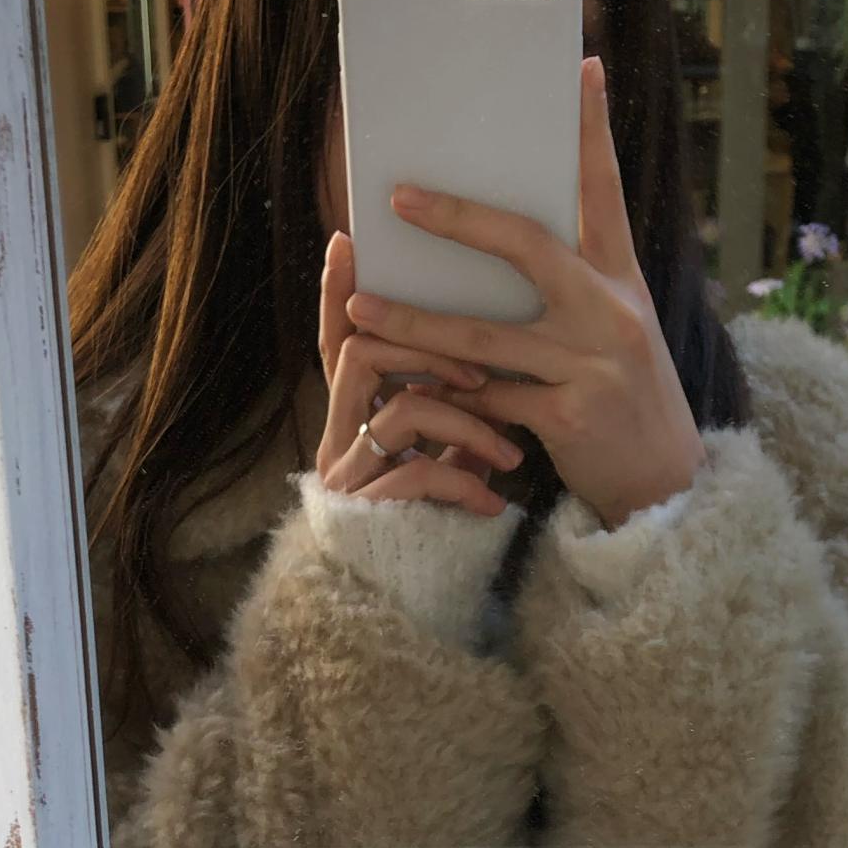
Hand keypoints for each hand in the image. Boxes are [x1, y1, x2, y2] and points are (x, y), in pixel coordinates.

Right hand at [316, 229, 522, 517]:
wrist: (411, 606)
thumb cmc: (437, 517)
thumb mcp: (445, 451)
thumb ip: (452, 399)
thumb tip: (496, 334)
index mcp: (357, 415)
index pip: (343, 337)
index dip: (341, 291)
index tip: (350, 241)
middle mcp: (340, 438)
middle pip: (360, 355)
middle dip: (426, 347)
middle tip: (482, 371)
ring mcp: (348, 478)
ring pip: (399, 413)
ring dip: (464, 425)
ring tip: (507, 455)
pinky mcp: (366, 519)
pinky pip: (414, 477)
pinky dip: (461, 484)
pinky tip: (493, 504)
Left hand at [344, 57, 706, 529]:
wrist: (667, 489)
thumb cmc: (625, 399)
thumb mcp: (616, 331)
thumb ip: (572, 286)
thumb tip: (500, 236)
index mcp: (624, 281)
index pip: (605, 192)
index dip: (592, 131)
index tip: (582, 69)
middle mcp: (613, 312)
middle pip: (529, 246)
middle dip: (459, 219)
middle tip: (399, 198)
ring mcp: (592, 365)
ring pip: (482, 336)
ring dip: (412, 323)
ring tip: (359, 307)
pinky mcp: (569, 417)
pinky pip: (485, 400)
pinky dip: (439, 396)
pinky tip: (396, 389)